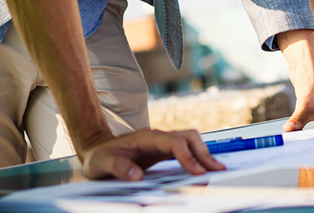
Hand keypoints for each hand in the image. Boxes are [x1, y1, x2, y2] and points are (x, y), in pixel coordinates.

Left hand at [80, 128, 225, 180]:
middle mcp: (158, 137)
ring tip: (215, 169)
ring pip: (189, 141)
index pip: (174, 143)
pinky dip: (196, 157)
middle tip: (217, 170)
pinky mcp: (162, 151)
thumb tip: (138, 176)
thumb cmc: (99, 156)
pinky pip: (184, 150)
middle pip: (188, 137)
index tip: (197, 172)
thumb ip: (118, 167)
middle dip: (204, 152)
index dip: (187, 157)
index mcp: (146, 138)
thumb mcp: (101, 163)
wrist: (96, 149)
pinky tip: (202, 168)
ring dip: (203, 153)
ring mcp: (161, 143)